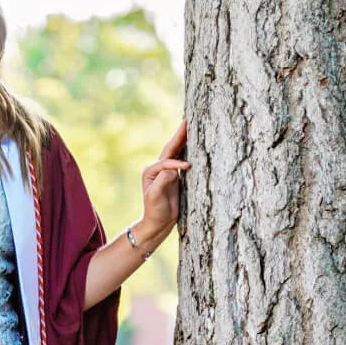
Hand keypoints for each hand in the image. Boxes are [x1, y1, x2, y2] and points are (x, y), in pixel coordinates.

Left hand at [137, 119, 188, 248]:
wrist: (158, 223)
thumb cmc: (155, 211)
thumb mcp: (156, 196)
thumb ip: (163, 180)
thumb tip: (174, 169)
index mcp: (151, 171)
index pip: (166, 161)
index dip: (177, 163)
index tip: (187, 167)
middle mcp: (158, 168)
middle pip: (170, 149)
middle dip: (179, 136)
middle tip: (186, 121)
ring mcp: (167, 171)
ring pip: (177, 152)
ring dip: (184, 140)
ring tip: (190, 126)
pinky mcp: (175, 176)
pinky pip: (182, 160)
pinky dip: (188, 150)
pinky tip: (194, 143)